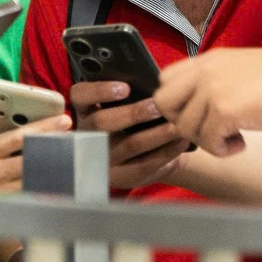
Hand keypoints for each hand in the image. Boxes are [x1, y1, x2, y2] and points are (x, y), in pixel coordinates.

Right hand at [0, 87, 70, 192]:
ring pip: (34, 174)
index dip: (43, 127)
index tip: (63, 119)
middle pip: (33, 156)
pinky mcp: (4, 197)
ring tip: (68, 147)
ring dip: (52, 160)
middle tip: (72, 132)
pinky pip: (29, 187)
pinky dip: (43, 176)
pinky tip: (54, 165)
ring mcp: (0, 187)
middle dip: (55, 143)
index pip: (19, 138)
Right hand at [72, 80, 191, 189]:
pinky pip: (143, 165)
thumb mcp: (121, 106)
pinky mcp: (121, 176)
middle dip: (133, 114)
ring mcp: (103, 158)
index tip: (125, 87)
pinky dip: (166, 152)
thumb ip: (129, 94)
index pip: (80, 96)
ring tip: (176, 125)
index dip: (100, 91)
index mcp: (85, 109)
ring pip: (128, 145)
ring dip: (156, 134)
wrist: (139, 155)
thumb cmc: (131, 118)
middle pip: (102, 123)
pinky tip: (181, 142)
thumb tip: (150, 84)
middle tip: (158, 106)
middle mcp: (87, 134)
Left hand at [153, 48, 261, 158]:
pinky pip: (207, 141)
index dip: (175, 102)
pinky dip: (223, 149)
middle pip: (163, 103)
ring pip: (185, 128)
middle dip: (183, 123)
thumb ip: (213, 82)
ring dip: (208, 140)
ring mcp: (212, 90)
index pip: (165, 79)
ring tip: (234, 137)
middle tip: (209, 129)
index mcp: (206, 60)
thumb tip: (198, 109)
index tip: (197, 114)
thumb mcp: (238, 69)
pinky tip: (242, 142)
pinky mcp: (224, 110)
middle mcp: (203, 72)